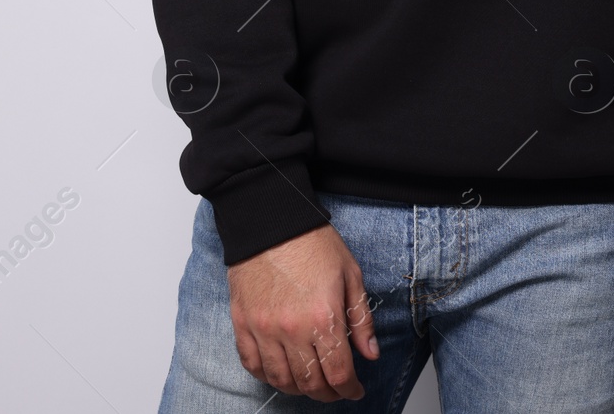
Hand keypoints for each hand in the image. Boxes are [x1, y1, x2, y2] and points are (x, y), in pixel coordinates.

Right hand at [227, 223, 379, 400]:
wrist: (270, 220)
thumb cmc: (311, 241)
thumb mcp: (350, 274)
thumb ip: (361, 319)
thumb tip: (371, 353)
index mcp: (323, 316)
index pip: (338, 373)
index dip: (349, 389)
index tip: (354, 390)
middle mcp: (291, 329)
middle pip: (310, 383)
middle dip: (327, 394)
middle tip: (336, 390)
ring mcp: (263, 328)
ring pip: (280, 380)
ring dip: (299, 390)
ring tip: (311, 384)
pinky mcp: (242, 323)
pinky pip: (251, 364)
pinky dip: (267, 376)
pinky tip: (280, 373)